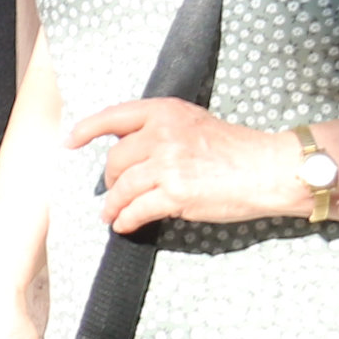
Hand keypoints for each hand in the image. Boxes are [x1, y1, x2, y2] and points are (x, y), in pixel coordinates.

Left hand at [74, 97, 301, 232]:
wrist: (268, 169)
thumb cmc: (236, 148)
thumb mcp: (194, 122)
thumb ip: (163, 129)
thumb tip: (133, 147)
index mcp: (165, 112)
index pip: (114, 116)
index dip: (87, 130)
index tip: (70, 141)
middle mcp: (161, 135)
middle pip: (114, 160)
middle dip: (109, 179)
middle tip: (112, 190)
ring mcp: (167, 165)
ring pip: (121, 188)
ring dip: (112, 205)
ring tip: (111, 214)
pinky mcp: (175, 194)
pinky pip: (136, 210)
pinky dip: (126, 220)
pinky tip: (125, 225)